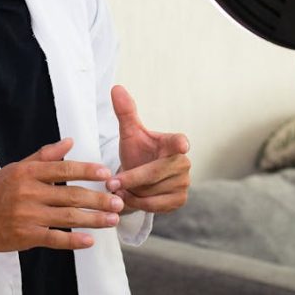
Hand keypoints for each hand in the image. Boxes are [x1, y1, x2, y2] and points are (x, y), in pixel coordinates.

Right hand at [0, 138, 123, 264]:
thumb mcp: (15, 168)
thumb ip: (44, 156)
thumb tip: (69, 142)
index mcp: (27, 173)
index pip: (63, 169)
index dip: (87, 171)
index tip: (107, 174)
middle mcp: (29, 193)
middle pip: (71, 195)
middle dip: (98, 198)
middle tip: (119, 201)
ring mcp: (28, 216)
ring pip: (68, 218)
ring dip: (93, 219)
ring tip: (112, 219)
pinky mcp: (26, 236)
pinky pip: (54, 239)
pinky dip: (73, 240)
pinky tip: (90, 240)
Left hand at [106, 85, 189, 213]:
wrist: (139, 178)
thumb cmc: (137, 152)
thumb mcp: (129, 133)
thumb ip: (125, 112)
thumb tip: (116, 88)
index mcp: (173, 143)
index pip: (177, 142)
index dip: (179, 144)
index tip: (182, 145)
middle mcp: (183, 163)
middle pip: (154, 173)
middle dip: (131, 179)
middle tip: (110, 183)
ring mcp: (184, 183)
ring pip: (152, 191)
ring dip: (132, 192)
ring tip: (120, 188)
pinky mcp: (179, 200)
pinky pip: (155, 206)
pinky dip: (138, 203)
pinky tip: (128, 198)